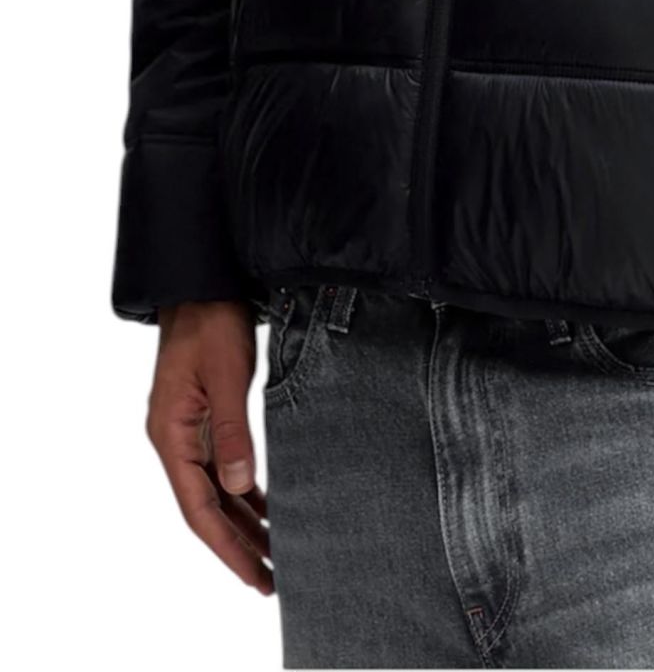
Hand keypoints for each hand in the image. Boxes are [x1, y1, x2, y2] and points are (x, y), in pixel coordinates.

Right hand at [146, 300, 272, 593]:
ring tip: (274, 554)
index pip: (198, 508)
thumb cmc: (213, 322)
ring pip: (216, 490)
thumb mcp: (228, 376)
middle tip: (271, 580)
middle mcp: (175, 439)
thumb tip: (241, 487)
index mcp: (170, 435)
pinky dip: (245, 490)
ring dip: (243, 521)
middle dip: (237, 545)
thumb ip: (232, 432)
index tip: (254, 576)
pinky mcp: (205, 416)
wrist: (203, 282)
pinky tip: (266, 506)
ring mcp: (188, 429)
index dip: (226, 547)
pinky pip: (223, 466)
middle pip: (206, 507)